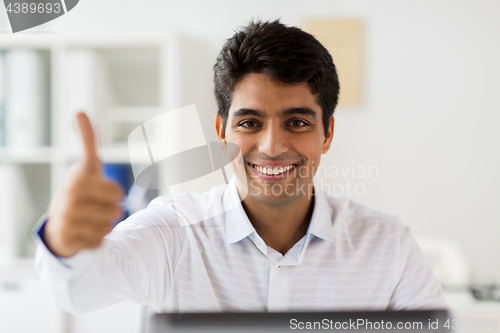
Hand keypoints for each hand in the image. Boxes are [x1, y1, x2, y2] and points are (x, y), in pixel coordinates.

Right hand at [44, 112, 122, 257]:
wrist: (58, 221)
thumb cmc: (80, 189)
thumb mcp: (86, 165)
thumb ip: (87, 140)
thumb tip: (79, 112)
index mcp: (77, 181)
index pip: (118, 194)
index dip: (113, 193)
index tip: (98, 190)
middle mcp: (69, 202)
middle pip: (117, 212)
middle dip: (110, 210)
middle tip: (93, 207)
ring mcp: (67, 223)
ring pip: (110, 227)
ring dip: (104, 225)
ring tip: (88, 218)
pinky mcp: (68, 242)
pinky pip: (101, 242)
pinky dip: (96, 239)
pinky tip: (83, 232)